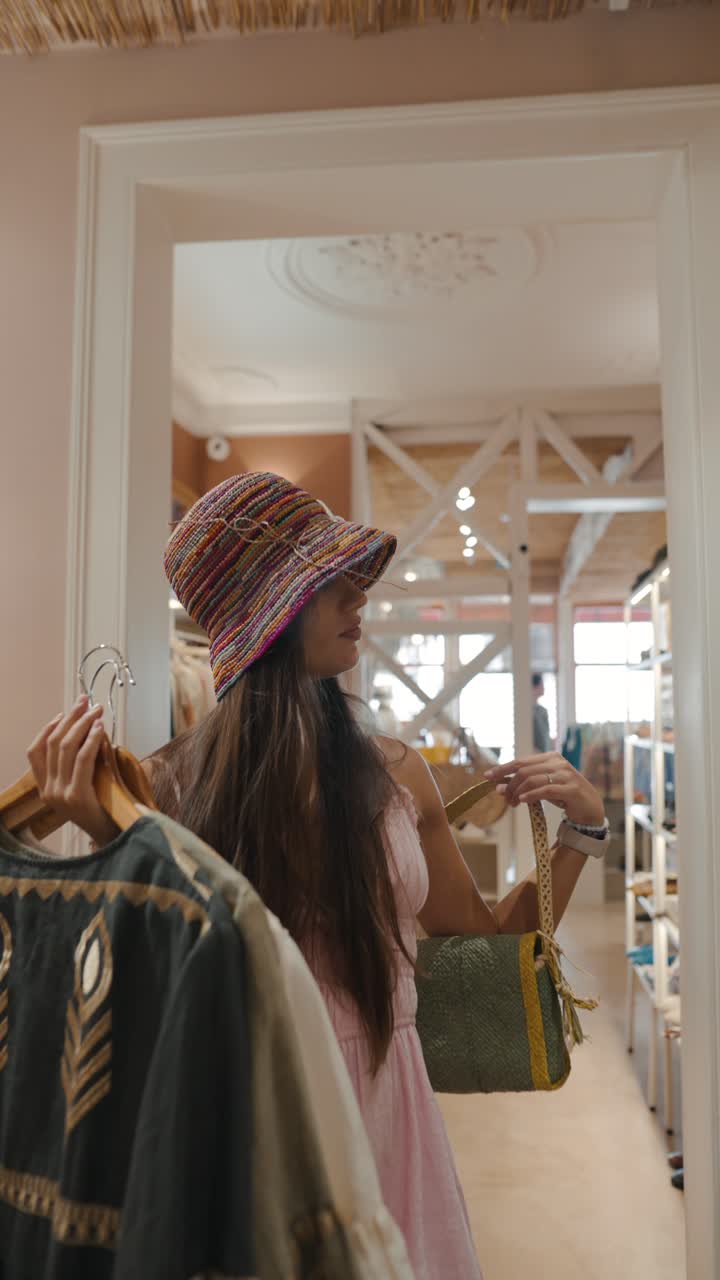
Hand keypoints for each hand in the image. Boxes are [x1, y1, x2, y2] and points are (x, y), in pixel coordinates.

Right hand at [27, 697, 120, 846]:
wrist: (112, 836)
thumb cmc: (103, 808)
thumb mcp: (83, 785)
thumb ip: (78, 764)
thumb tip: (86, 729)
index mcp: (44, 789)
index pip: (34, 752)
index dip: (48, 728)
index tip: (64, 712)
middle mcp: (48, 791)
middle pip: (53, 744)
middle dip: (70, 718)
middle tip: (85, 702)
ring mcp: (60, 795)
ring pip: (66, 748)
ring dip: (83, 724)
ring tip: (97, 711)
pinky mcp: (77, 796)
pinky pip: (82, 759)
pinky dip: (91, 739)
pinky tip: (100, 728)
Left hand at [484, 752, 604, 826]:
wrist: (590, 808)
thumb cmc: (564, 796)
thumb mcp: (542, 788)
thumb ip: (524, 785)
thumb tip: (499, 787)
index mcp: (550, 758)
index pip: (521, 761)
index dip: (503, 768)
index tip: (487, 776)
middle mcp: (558, 763)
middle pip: (524, 770)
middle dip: (510, 784)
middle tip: (504, 797)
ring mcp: (565, 775)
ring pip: (532, 779)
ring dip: (518, 792)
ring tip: (512, 803)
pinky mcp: (570, 789)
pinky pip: (545, 790)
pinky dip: (531, 795)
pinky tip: (522, 800)